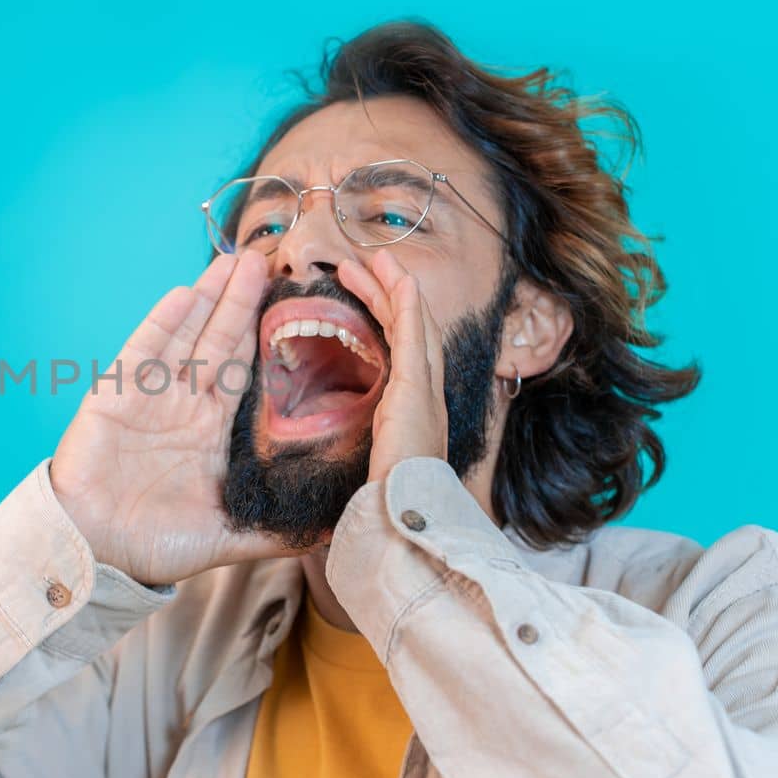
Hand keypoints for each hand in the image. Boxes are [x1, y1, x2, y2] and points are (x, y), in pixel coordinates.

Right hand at [50, 249, 292, 585]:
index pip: (243, 372)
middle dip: (238, 301)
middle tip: (262, 258)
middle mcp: (183, 406)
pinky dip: (161, 325)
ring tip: (230, 262)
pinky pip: (141, 352)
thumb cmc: (155, 546)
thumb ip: (276, 533)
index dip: (261, 336)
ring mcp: (148, 397)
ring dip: (206, 299)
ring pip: (184, 336)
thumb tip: (333, 536)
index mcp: (211, 433)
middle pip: (217, 342)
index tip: (288, 302)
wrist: (93, 552)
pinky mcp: (115, 397)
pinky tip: (182, 296)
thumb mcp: (228, 538)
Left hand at [337, 251, 447, 483]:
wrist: (404, 518)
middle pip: (411, 328)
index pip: (403, 349)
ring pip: (414, 325)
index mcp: (415, 409)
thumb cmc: (387, 500)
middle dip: (390, 293)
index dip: (387, 315)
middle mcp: (428, 395)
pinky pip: (414, 340)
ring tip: (376, 259)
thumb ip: (369, 442)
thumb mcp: (375, 461)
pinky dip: (409, 307)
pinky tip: (400, 281)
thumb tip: (349, 439)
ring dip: (396, 288)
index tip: (366, 290)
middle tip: (367, 263)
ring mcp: (427, 391)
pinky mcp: (417, 393)